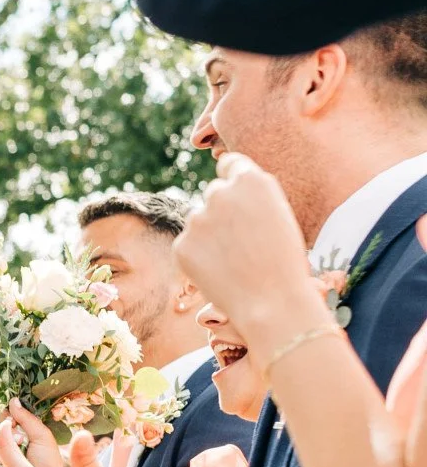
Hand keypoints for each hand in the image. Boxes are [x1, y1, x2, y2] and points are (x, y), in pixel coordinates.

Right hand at [0, 407, 75, 466]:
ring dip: (0, 446)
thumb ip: (27, 418)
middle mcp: (14, 445)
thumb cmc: (49, 464)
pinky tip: (3, 463)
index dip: (7, 416)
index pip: (10, 418)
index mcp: (27, 434)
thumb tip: (12, 400)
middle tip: (18, 438)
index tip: (11, 418)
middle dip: (4, 431)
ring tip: (14, 453)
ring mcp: (4, 459)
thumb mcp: (41, 436)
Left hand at [173, 152, 323, 351]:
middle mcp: (220, 193)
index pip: (230, 164)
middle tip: (242, 242)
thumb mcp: (279, 216)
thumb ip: (253, 198)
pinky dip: (199, 257)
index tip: (232, 190)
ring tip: (235, 262)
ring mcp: (197, 219)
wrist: (272, 302)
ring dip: (210, 235)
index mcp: (251, 180)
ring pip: (199, 221)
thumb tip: (228, 189)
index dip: (232, 178)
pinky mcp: (181, 244)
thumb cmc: (285, 263)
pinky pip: (188, 245)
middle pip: (214, 193)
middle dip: (223, 211)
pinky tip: (221, 273)